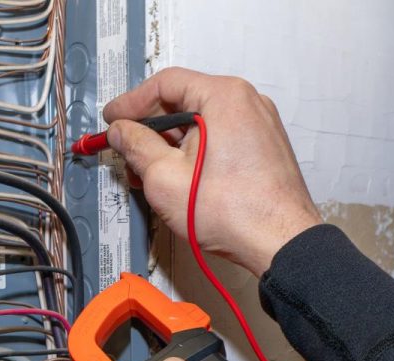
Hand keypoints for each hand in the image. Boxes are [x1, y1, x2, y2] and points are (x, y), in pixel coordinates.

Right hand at [103, 67, 321, 276]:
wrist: (280, 244)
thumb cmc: (235, 213)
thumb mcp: (165, 178)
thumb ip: (136, 147)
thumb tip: (121, 132)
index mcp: (224, 96)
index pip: (165, 84)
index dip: (131, 103)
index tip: (113, 120)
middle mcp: (247, 103)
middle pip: (184, 104)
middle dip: (150, 131)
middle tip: (127, 153)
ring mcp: (259, 126)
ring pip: (201, 126)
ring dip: (171, 147)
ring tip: (150, 176)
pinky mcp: (263, 150)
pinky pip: (220, 141)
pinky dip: (195, 155)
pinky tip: (179, 180)